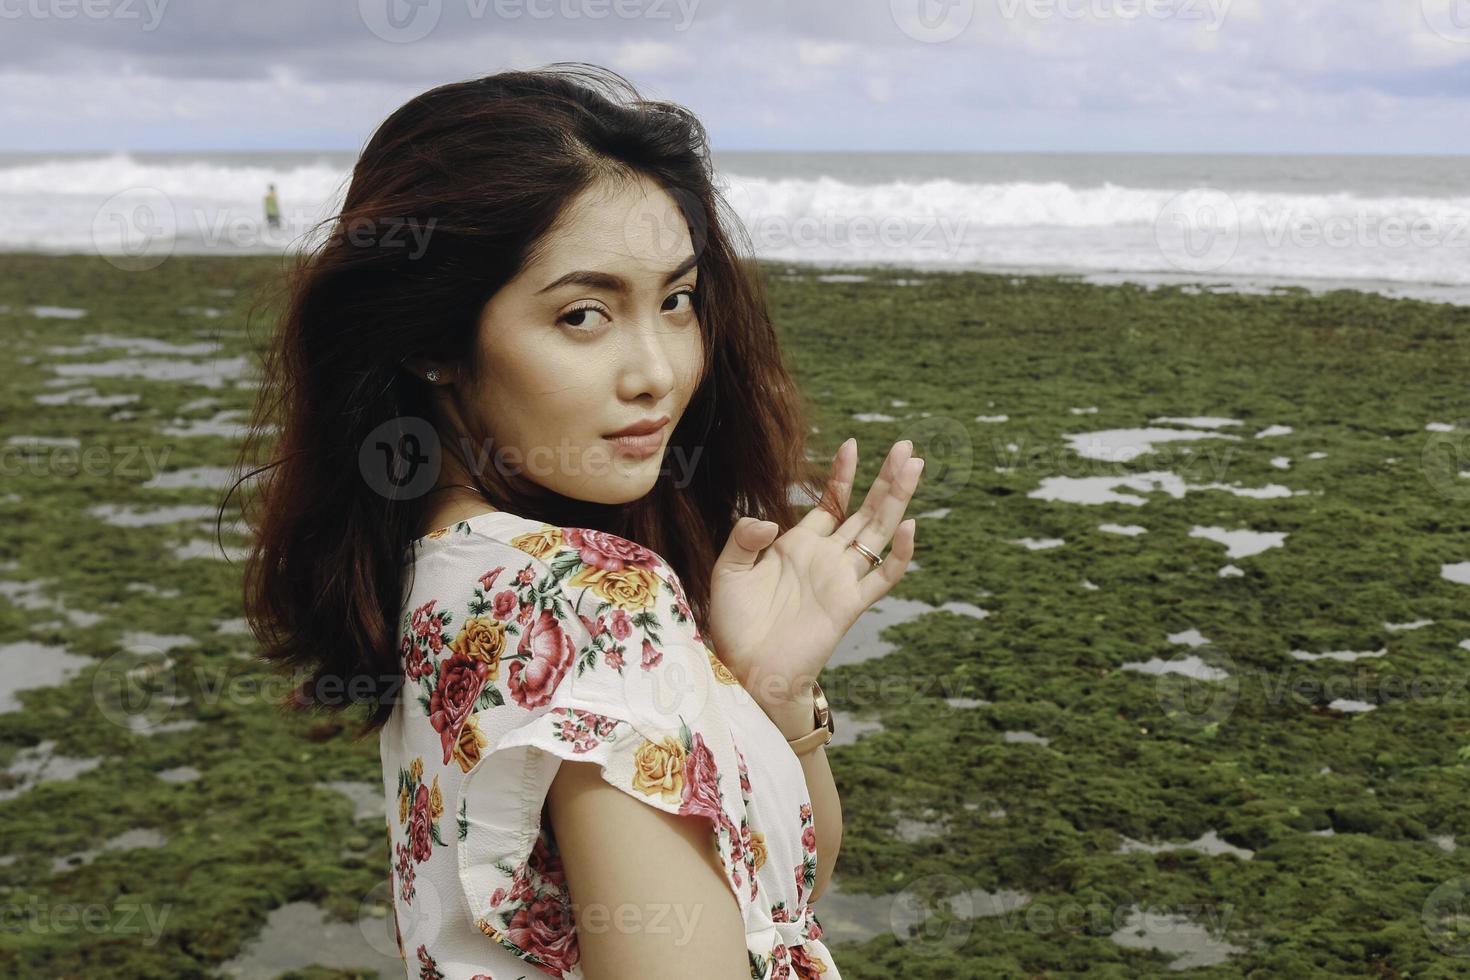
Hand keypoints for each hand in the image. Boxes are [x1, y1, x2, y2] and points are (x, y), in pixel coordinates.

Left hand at [706, 438, 923, 711]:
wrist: (747, 669)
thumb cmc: (735, 624)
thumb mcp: (729, 571)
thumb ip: (745, 538)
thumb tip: (771, 520)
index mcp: (799, 545)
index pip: (831, 503)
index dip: (843, 475)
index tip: (853, 444)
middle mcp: (826, 558)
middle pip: (865, 510)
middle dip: (886, 479)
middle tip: (907, 447)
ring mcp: (841, 580)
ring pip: (878, 532)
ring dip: (897, 500)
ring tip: (914, 467)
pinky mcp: (849, 605)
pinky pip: (882, 577)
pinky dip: (898, 554)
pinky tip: (907, 527)